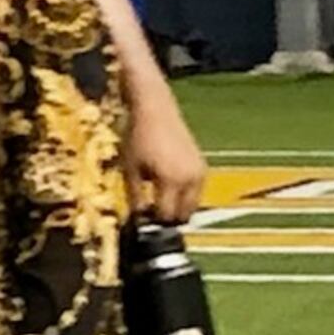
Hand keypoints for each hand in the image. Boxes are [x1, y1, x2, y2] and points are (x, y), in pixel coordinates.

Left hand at [123, 111, 208, 225]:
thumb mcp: (130, 170)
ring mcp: (199, 173)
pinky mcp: (203, 166)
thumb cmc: (138, 138)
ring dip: (178, 209)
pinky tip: (169, 188)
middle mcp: (190, 179)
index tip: (142, 222)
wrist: (156, 110)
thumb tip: (137, 220)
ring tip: (159, 200)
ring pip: (193, 206)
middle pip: (183, 215)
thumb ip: (135, 198)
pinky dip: (185, 196)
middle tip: (150, 212)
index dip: (152, 223)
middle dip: (167, 219)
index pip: (166, 216)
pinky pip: (197, 192)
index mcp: (171, 181)